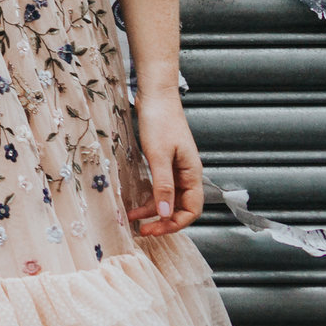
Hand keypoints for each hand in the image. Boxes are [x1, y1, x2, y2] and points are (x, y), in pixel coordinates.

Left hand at [131, 95, 205, 236]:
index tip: (153, 230)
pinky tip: (135, 201)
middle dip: (163, 221)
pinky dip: (149, 196)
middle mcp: (188, 174)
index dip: (174, 224)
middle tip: (142, 230)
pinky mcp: (164, 161)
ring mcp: (176, 168)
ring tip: (133, 219)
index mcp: (193, 174)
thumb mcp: (158, 156)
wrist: (156, 95)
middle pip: (181, 207)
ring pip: (168, 198)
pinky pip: (160, 186)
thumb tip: (165, 215)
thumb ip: (163, 186)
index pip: (192, 210)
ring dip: (153, 210)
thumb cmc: (160, 122)